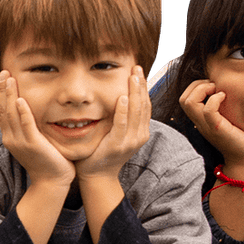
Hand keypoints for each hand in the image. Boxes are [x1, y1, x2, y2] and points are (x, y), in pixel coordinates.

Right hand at [0, 71, 73, 185]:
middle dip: (3, 90)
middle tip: (4, 72)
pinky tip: (21, 99)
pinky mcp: (33, 144)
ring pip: (11, 114)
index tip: (3, 78)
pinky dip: (23, 112)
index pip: (2, 111)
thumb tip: (30, 112)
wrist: (51, 182)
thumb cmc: (47, 161)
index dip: (2, 94)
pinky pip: (26, 125)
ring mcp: (20, 142)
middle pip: (3, 109)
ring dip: (10, 95)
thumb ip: (29, 127)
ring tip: (10, 79)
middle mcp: (11, 138)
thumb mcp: (33, 142)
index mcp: (10, 137)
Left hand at [76, 66, 149, 180]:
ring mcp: (130, 141)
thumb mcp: (116, 132)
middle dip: (140, 85)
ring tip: (132, 77)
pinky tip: (123, 97)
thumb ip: (120, 118)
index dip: (143, 87)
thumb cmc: (102, 152)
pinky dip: (123, 110)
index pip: (146, 104)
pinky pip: (122, 124)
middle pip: (144, 104)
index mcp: (141, 131)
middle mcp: (140, 135)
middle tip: (136, 68)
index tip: (138, 72)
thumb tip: (119, 97)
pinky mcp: (118, 144)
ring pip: (136, 111)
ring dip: (135, 92)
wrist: (97, 175)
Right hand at [179, 79, 243, 171]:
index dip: (195, 87)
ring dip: (203, 89)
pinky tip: (225, 97)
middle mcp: (200, 122)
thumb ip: (223, 107)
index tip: (214, 87)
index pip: (184, 99)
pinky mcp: (217, 129)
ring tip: (218, 91)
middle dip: (197, 85)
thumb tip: (227, 90)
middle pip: (183, 99)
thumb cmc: (242, 139)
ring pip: (189, 102)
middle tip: (215, 87)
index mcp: (200, 120)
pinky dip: (215, 99)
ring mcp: (206, 126)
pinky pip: (208, 110)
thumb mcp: (228, 119)